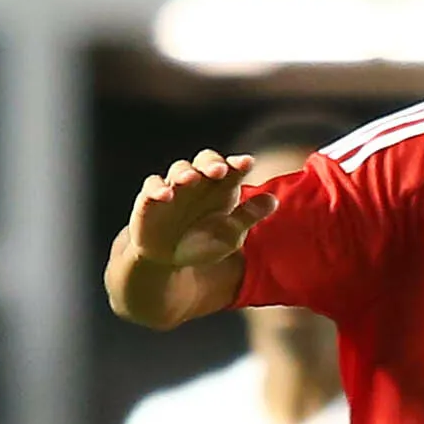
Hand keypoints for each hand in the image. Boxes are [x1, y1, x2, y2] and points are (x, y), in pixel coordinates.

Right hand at [125, 150, 272, 272]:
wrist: (168, 261)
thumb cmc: (202, 243)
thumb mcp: (230, 235)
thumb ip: (248, 216)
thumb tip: (273, 200)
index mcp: (221, 188)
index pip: (231, 169)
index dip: (238, 163)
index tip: (247, 163)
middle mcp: (198, 183)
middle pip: (205, 161)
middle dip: (212, 163)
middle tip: (220, 169)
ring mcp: (174, 188)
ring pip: (179, 169)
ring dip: (185, 172)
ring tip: (192, 179)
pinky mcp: (149, 199)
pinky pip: (152, 186)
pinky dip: (158, 188)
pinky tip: (166, 194)